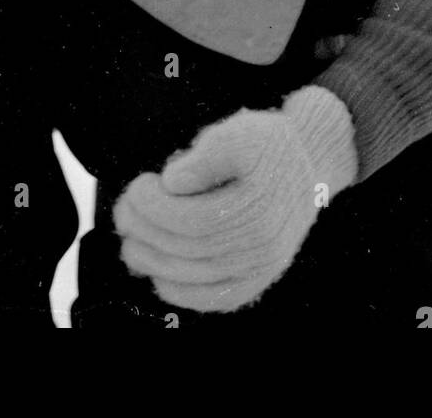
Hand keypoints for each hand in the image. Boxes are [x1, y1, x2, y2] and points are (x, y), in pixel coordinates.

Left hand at [113, 86, 356, 313]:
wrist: (309, 163)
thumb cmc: (269, 144)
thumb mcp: (240, 133)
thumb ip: (205, 156)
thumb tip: (172, 182)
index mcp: (256, 210)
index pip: (190, 220)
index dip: (154, 207)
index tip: (137, 185)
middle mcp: (261, 248)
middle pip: (187, 250)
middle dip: (145, 231)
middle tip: (122, 210)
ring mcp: (261, 269)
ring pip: (196, 278)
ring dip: (152, 263)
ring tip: (129, 241)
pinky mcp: (258, 279)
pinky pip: (216, 299)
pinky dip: (183, 293)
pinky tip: (158, 277)